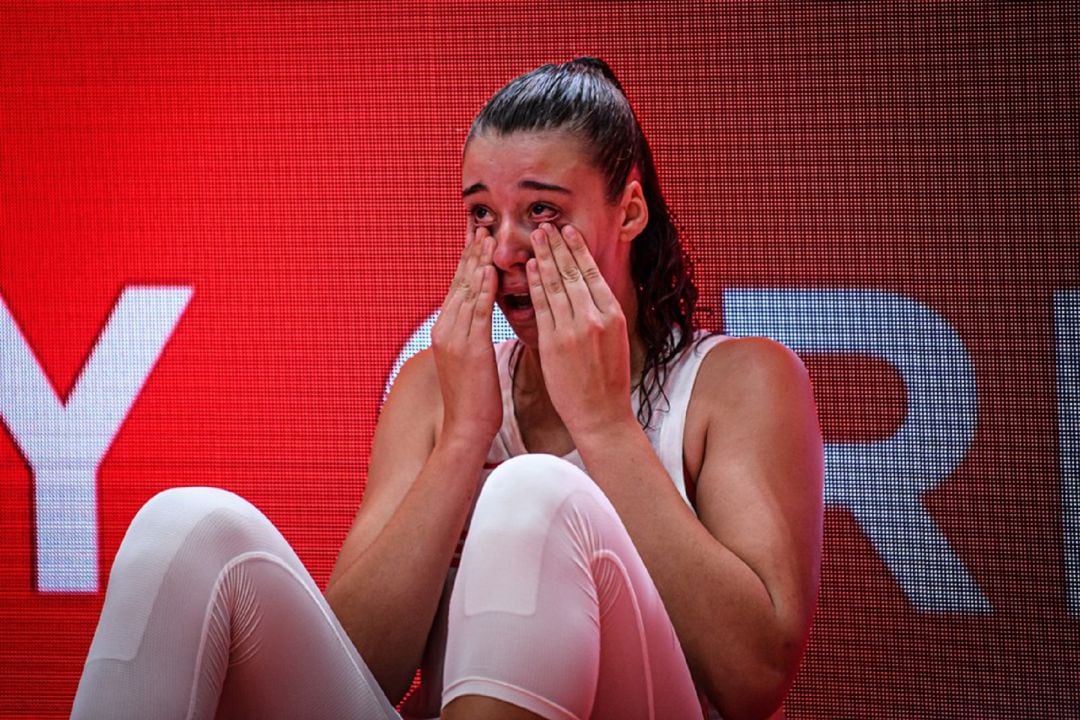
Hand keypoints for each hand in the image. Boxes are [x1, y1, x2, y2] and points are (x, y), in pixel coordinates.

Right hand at [430, 226, 501, 444]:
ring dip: (476, 262)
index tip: (477, 237)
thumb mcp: (472, 362)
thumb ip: (473, 336)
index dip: (468, 261)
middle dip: (471, 253)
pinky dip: (482, 289)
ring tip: (486, 237)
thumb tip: (481, 320)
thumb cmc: (476, 400)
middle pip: (459, 282)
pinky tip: (489, 270)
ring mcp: (454, 338)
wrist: (466, 429)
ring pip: (466, 292)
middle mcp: (445, 329)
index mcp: (447, 331)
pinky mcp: (468, 348)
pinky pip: (477, 312)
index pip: (458, 287)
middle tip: (480, 224)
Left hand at [526, 222, 634, 439]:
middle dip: (559, 246)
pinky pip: (542, 306)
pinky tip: (529, 268)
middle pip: (574, 273)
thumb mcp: (614, 341)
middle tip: (547, 225)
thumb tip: (589, 291)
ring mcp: (574, 329)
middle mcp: (595, 317)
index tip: (568, 232)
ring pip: (556, 285)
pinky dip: (535, 285)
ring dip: (544, 258)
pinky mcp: (555, 343)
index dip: (578, 250)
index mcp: (613, 315)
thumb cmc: (607, 382)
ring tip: (536, 237)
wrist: (602, 416)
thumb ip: (602, 314)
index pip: (593, 274)